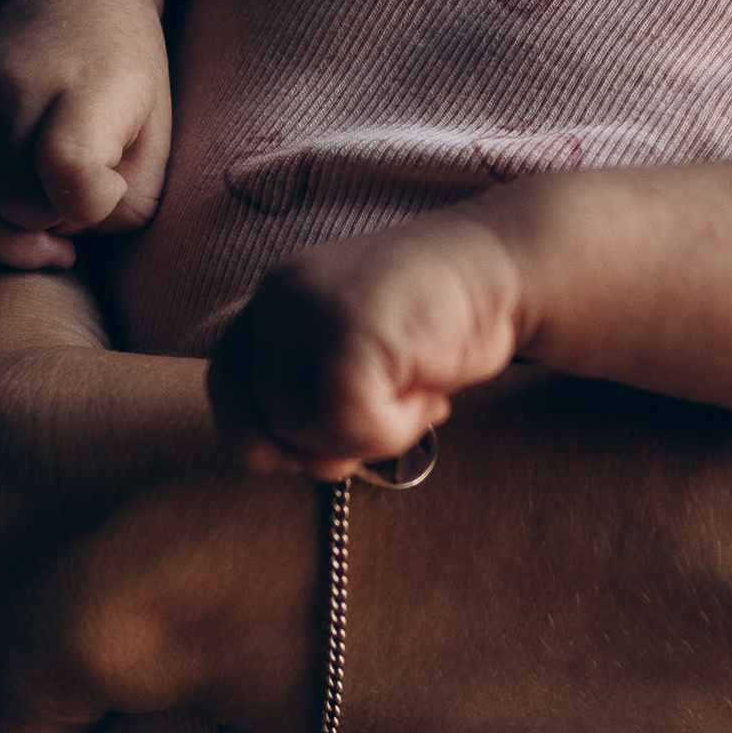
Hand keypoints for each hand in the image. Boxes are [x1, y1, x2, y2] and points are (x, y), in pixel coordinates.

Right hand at [0, 0, 170, 271]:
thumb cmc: (126, 74)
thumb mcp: (159, 133)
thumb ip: (131, 201)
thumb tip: (70, 232)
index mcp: (85, 85)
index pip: (68, 169)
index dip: (90, 205)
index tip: (110, 188)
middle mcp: (13, 84)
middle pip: (14, 203)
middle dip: (49, 223)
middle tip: (76, 199)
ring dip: (2, 233)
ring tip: (41, 228)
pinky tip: (0, 198)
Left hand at [209, 211, 527, 477]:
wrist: (506, 267)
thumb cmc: (436, 322)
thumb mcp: (356, 358)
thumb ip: (314, 403)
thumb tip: (306, 465)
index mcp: (271, 299)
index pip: (225, 386)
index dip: (264, 433)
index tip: (320, 444)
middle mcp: (278, 297)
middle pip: (264, 422)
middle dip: (330, 440)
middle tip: (393, 409)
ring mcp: (310, 309)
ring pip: (303, 431)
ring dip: (372, 434)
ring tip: (418, 388)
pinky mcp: (351, 331)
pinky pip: (349, 426)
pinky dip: (396, 431)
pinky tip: (431, 393)